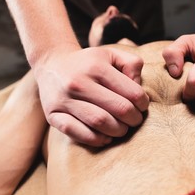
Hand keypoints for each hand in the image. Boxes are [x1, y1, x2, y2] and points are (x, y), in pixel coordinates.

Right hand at [33, 45, 148, 146]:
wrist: (51, 65)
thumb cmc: (89, 64)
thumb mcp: (112, 55)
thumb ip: (132, 65)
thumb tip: (139, 88)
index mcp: (97, 67)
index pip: (132, 93)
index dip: (143, 104)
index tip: (142, 106)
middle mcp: (78, 82)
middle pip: (119, 110)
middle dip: (134, 119)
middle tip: (135, 120)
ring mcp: (64, 100)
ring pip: (100, 123)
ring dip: (118, 131)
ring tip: (121, 128)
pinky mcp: (53, 115)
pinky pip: (78, 133)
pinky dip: (96, 139)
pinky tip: (105, 136)